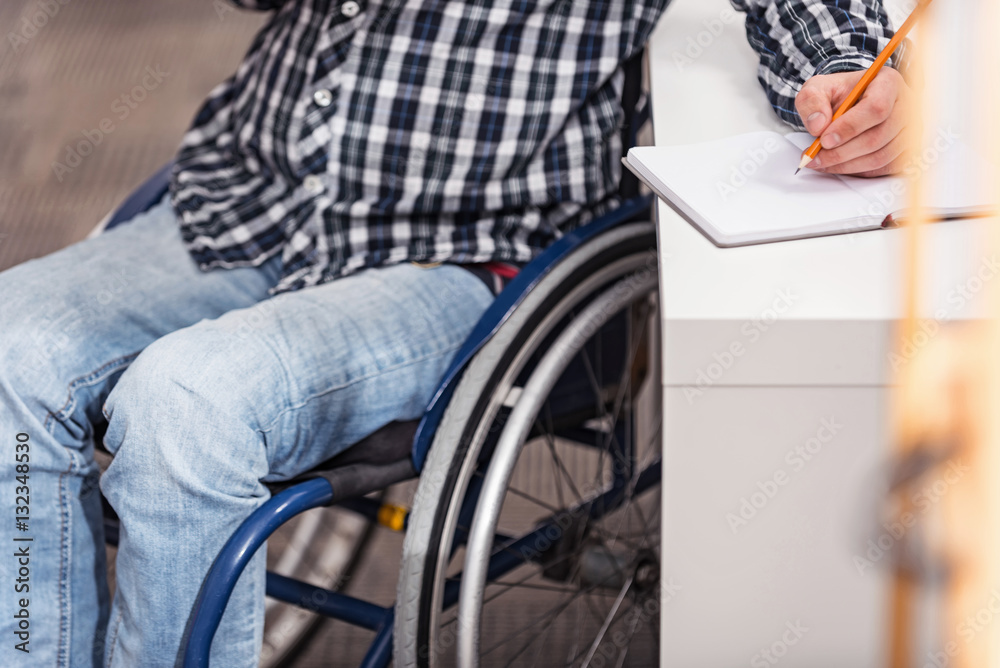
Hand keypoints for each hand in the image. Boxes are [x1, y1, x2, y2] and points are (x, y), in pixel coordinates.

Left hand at [795, 67, 911, 176]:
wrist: (849, 103)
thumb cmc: (839, 94)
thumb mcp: (817, 88)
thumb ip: (812, 101)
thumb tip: (818, 126)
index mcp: (888, 83)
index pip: (876, 108)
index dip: (849, 128)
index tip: (824, 139)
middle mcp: (905, 106)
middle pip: (877, 137)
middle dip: (841, 152)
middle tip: (815, 156)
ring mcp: (908, 130)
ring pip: (880, 156)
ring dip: (846, 165)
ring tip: (821, 162)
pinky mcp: (904, 150)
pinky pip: (882, 168)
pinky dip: (857, 171)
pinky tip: (837, 165)